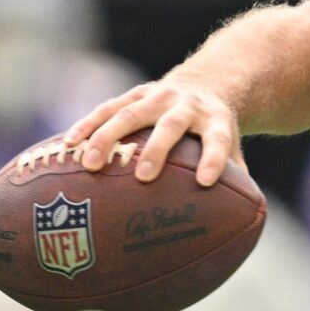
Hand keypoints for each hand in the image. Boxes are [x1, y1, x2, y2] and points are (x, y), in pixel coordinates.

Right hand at [62, 77, 242, 185]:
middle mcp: (187, 106)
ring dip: (108, 137)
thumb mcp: (232, 148)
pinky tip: (67, 144)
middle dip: (156, 150)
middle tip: (143, 177)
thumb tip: (242, 225)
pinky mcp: (134, 94)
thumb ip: (236, 180)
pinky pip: (107, 107)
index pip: (218, 140)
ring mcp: (158, 97)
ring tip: (89, 164)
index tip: (206, 182)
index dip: (214, 159)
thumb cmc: (215, 132)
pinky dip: (88, 124)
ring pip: (131, 113)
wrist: (205, 85)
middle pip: (171, 125)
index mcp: (216, 120)